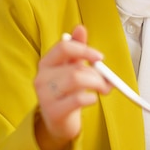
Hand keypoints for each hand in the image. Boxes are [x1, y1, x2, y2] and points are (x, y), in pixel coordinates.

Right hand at [34, 25, 111, 149]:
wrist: (58, 122)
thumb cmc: (66, 91)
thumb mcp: (70, 67)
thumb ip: (76, 48)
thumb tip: (80, 28)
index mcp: (46, 63)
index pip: (64, 48)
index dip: (85, 50)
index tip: (100, 57)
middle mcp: (42, 77)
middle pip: (74, 66)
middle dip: (97, 73)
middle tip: (107, 80)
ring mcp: (45, 95)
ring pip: (76, 80)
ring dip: (97, 84)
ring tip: (103, 89)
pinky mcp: (53, 112)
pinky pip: (77, 100)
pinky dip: (90, 98)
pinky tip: (92, 99)